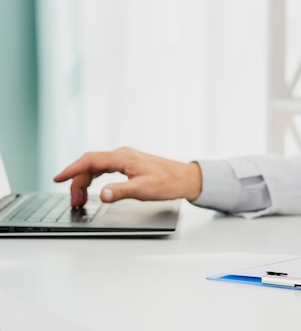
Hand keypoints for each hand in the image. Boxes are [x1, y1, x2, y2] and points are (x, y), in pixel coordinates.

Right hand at [54, 147, 201, 207]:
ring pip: (96, 167)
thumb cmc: (168, 182)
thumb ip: (120, 192)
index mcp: (123, 157)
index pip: (90, 160)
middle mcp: (122, 155)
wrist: (185, 179)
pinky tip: (93, 188)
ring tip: (80, 199)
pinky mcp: (129, 165)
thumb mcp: (143, 189)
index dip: (71, 169)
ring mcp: (125, 159)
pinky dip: (94, 178)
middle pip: (90, 164)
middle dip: (77, 181)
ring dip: (85, 181)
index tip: (57, 178)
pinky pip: (104, 169)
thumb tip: (101, 195)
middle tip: (73, 201)